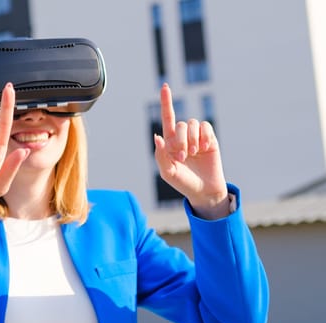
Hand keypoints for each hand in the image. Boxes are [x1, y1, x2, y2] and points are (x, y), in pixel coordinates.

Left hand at [154, 83, 228, 218]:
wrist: (204, 190)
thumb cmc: (183, 182)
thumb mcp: (168, 172)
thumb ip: (160, 155)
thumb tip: (157, 137)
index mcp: (169, 142)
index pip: (167, 118)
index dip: (166, 102)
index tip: (165, 86)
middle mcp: (182, 136)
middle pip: (180, 124)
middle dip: (181, 139)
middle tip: (183, 156)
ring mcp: (196, 137)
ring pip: (193, 124)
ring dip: (193, 139)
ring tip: (194, 154)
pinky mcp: (210, 139)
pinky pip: (206, 127)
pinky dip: (205, 136)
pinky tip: (205, 149)